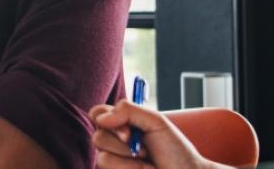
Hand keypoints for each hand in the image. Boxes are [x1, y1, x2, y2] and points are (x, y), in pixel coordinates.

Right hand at [88, 100, 229, 168]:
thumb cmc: (175, 151)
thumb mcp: (155, 121)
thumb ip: (128, 110)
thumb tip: (101, 118)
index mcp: (123, 124)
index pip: (98, 114)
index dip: (105, 117)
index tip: (128, 128)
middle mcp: (115, 143)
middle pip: (98, 135)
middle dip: (121, 141)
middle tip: (144, 146)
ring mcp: (115, 160)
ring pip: (101, 154)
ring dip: (127, 156)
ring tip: (145, 159)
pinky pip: (106, 165)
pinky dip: (128, 167)